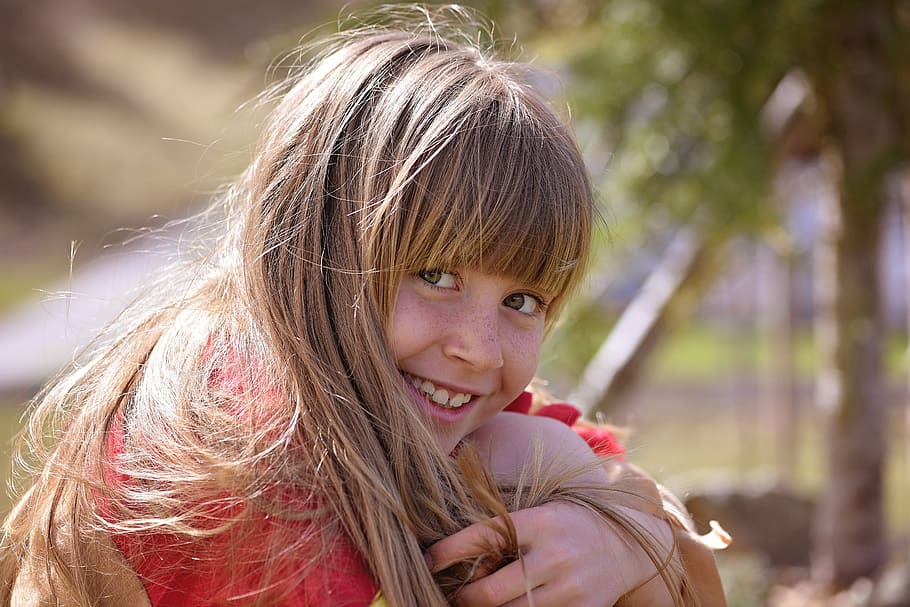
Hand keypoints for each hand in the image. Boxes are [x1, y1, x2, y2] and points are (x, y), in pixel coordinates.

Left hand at [426, 500, 676, 606]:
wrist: (626, 545)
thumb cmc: (568, 527)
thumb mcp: (539, 515)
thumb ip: (504, 533)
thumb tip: (458, 561)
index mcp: (539, 522)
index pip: (483, 536)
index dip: (448, 551)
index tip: (426, 560)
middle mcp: (555, 555)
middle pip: (492, 593)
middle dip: (466, 599)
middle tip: (455, 597)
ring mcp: (571, 588)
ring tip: (484, 602)